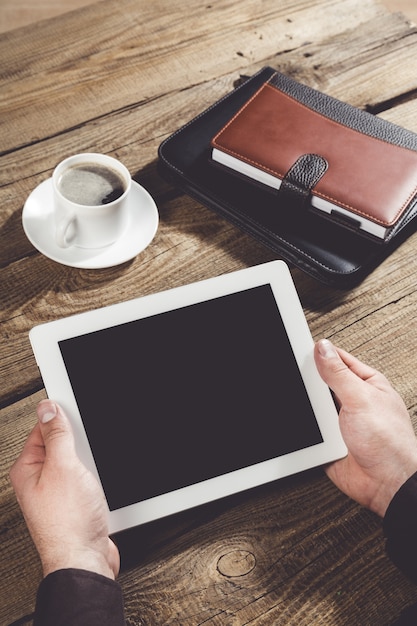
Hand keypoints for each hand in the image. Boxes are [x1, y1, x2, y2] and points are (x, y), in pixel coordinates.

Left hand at [9, 400, 119, 578]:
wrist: (85, 560)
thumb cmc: (69, 522)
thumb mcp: (64, 467)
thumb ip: (56, 435)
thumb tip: (48, 408)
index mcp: (28, 469)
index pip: (42, 429)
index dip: (61, 420)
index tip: (77, 416)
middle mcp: (39, 481)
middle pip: (63, 445)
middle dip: (80, 446)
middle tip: (85, 456)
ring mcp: (58, 494)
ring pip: (78, 464)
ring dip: (91, 465)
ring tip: (92, 480)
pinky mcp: (75, 504)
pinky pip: (87, 480)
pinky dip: (96, 480)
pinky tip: (99, 489)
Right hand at [314, 339, 416, 516]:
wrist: (386, 485)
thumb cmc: (389, 443)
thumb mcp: (361, 398)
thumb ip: (339, 373)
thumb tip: (322, 348)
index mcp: (367, 383)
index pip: (338, 360)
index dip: (320, 355)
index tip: (299, 350)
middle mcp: (353, 400)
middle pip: (321, 382)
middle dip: (309, 384)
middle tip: (296, 381)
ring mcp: (341, 421)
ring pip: (312, 406)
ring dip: (307, 409)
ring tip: (307, 412)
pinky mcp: (329, 440)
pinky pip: (309, 429)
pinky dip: (305, 429)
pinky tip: (305, 428)